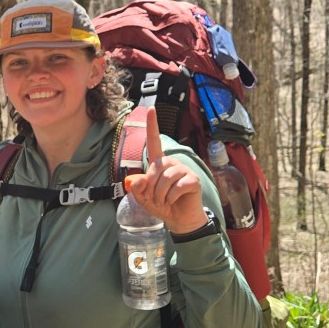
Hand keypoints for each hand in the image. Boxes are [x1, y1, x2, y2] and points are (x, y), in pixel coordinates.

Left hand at [124, 109, 207, 236]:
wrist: (178, 219)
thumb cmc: (161, 205)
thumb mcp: (143, 198)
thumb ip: (137, 189)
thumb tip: (136, 180)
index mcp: (159, 163)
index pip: (154, 141)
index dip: (152, 125)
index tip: (150, 108)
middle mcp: (171, 163)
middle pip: (155, 169)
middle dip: (151, 189)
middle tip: (156, 199)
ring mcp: (183, 170)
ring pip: (165, 178)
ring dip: (160, 195)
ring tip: (164, 201)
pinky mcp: (192, 180)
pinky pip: (176, 186)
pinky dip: (171, 197)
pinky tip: (174, 200)